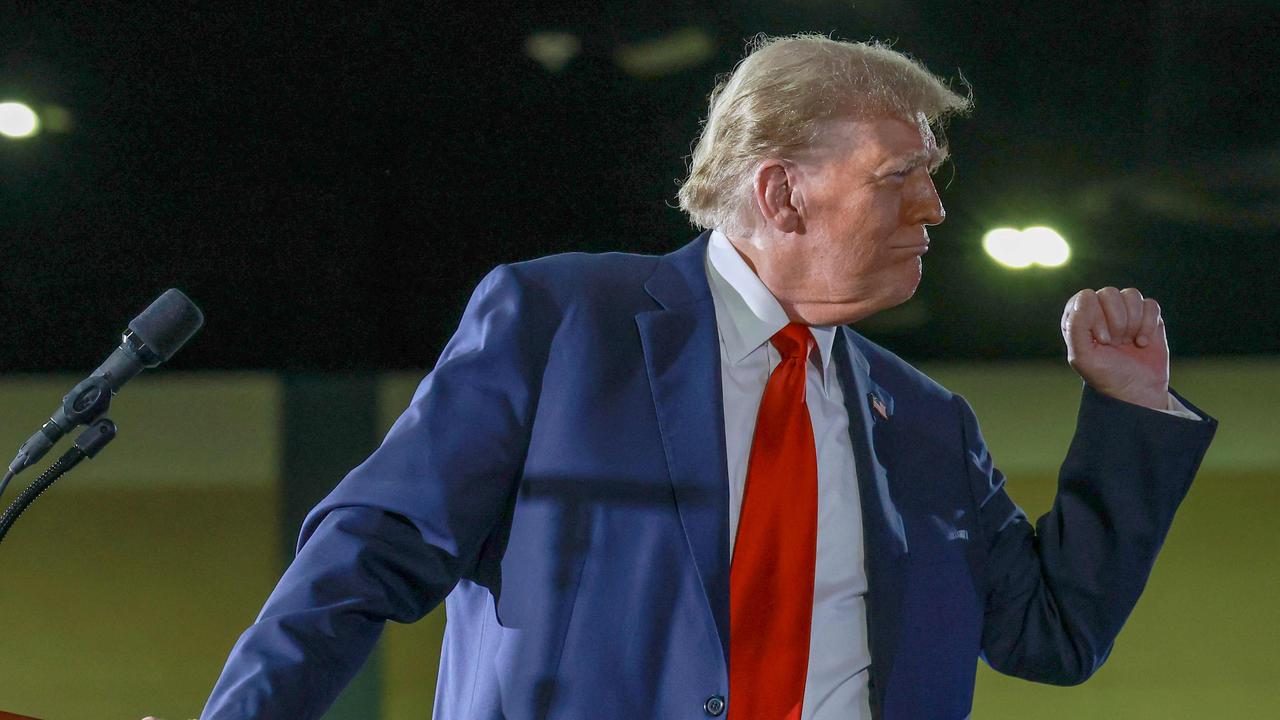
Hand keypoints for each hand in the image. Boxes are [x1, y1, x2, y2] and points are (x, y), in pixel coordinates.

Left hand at [1061, 287, 1169, 409]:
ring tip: (1129, 341)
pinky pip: (1150, 304)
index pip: (1085, 297)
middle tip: (1116, 343)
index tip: (1102, 341)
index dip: (1096, 317)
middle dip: (1116, 321)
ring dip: (1132, 322)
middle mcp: (1100, 310)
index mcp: (1079, 318)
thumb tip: (1087, 295)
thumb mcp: (1082, 356)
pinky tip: (1143, 342)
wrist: (1137, 390)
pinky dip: (1149, 324)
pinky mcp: (1147, 317)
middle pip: (1109, 293)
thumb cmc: (1105, 374)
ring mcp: (1125, 312)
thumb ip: (1076, 326)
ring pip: (1131, 294)